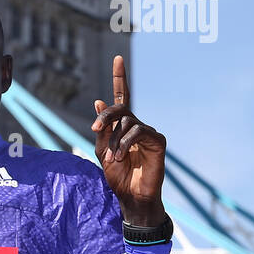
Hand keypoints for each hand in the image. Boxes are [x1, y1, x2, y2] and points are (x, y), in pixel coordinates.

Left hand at [90, 54, 167, 226]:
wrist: (130, 196)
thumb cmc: (117, 175)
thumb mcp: (102, 150)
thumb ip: (102, 128)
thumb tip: (99, 102)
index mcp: (122, 125)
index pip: (122, 97)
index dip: (120, 77)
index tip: (118, 58)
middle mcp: (136, 125)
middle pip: (120, 107)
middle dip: (106, 116)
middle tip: (95, 127)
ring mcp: (148, 132)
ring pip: (127, 123)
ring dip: (115, 141)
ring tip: (113, 158)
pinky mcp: (158, 141)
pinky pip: (139, 131)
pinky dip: (126, 143)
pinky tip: (121, 156)